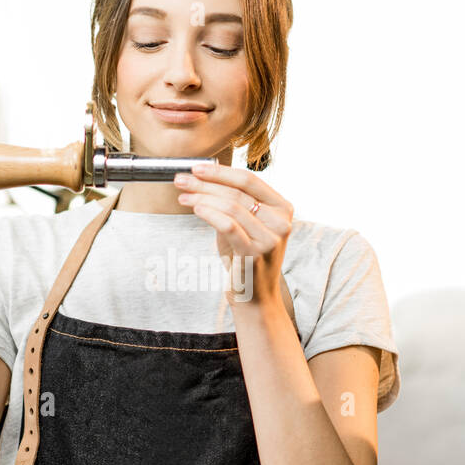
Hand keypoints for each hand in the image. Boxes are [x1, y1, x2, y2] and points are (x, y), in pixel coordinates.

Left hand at [173, 162, 292, 306]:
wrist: (256, 297)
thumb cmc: (247, 258)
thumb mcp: (246, 226)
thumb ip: (234, 203)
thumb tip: (202, 179)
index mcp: (283, 208)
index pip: (250, 179)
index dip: (221, 171)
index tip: (196, 167)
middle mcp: (281, 222)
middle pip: (237, 191)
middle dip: (205, 183)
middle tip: (182, 179)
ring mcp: (270, 239)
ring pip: (231, 206)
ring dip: (202, 197)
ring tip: (183, 196)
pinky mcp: (254, 254)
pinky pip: (227, 225)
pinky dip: (208, 213)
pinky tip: (195, 208)